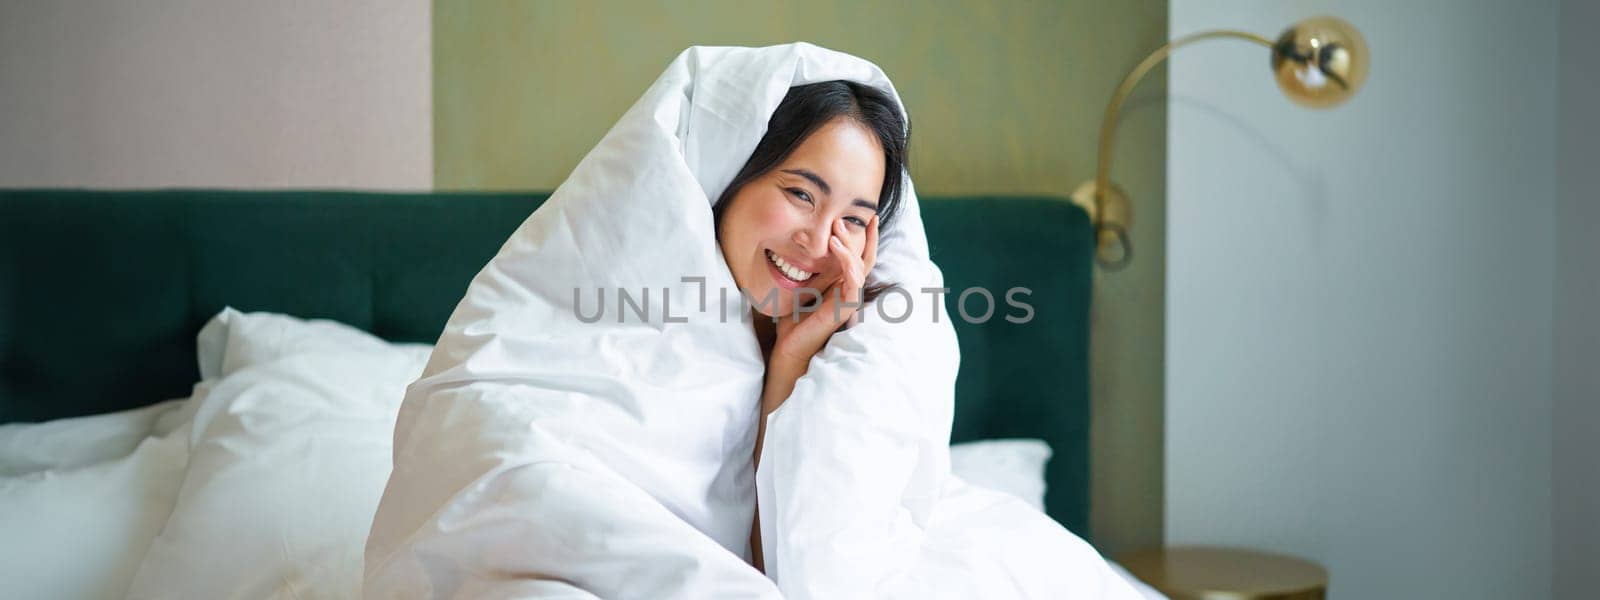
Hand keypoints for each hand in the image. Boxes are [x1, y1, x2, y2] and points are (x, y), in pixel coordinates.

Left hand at [771, 215, 878, 368]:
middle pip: (865, 258)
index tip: (868, 216)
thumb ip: (813, 269)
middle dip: (861, 236)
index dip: (866, 237)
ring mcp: (849, 300)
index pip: (860, 257)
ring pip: (859, 267)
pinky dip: (848, 263)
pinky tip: (837, 248)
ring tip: (836, 230)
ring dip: (849, 246)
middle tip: (847, 218)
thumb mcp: (803, 286)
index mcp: (842, 285)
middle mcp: (850, 291)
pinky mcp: (845, 308)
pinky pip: (853, 282)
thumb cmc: (794, 321)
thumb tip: (811, 243)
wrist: (789, 347)